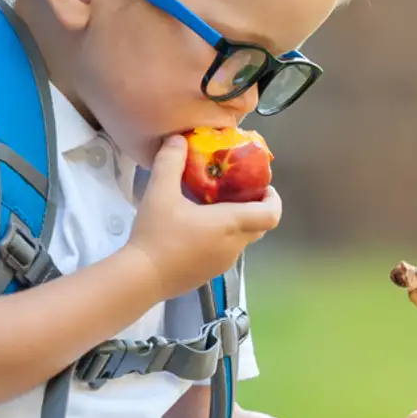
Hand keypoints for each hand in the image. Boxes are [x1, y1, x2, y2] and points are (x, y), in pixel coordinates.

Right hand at [126, 134, 280, 299]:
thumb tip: (178, 139)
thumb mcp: (160, 192)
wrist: (142, 277)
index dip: (274, 200)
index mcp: (230, 224)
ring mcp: (223, 262)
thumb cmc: (156, 234)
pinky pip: (226, 252)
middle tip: (236, 192)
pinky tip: (197, 230)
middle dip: (255, 208)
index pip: (271, 214)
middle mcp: (234, 245)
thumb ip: (170, 162)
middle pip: (259, 226)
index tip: (264, 187)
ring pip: (242, 240)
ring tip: (214, 207)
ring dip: (237, 223)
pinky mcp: (210, 274)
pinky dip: (223, 238)